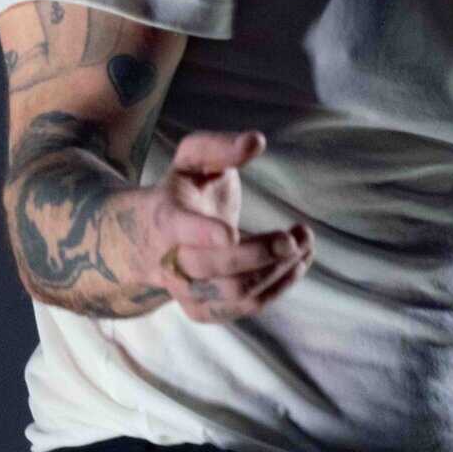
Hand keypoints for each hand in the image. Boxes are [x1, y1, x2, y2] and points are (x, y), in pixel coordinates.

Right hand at [133, 130, 313, 322]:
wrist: (148, 240)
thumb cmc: (182, 191)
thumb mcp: (192, 160)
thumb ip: (219, 147)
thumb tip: (256, 141)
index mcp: (166, 219)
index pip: (179, 229)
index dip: (203, 234)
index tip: (231, 234)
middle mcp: (171, 262)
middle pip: (214, 269)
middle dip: (257, 254)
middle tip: (291, 238)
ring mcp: (186, 292)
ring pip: (235, 294)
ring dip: (278, 271)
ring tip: (304, 242)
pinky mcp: (205, 310)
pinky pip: (245, 308)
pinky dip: (279, 286)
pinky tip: (298, 262)